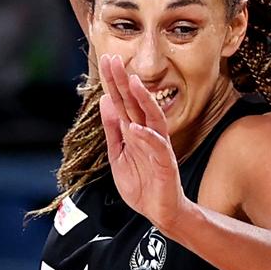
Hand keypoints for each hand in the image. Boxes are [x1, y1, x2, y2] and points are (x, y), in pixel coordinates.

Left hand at [98, 54, 188, 232]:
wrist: (159, 211)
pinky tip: (136, 127)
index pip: (122, 101)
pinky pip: (157, 146)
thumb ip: (113, 130)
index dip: (113, 82)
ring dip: (142, 99)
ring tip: (133, 81)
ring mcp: (157, 146)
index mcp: (134, 130)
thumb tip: (105, 102)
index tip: (106, 59)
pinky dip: (146, 137)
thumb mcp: (118, 155)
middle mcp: (146, 133)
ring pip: (151, 117)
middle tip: (114, 59)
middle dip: (124, 81)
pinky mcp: (165, 162)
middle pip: (134, 103)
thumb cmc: (142, 183)